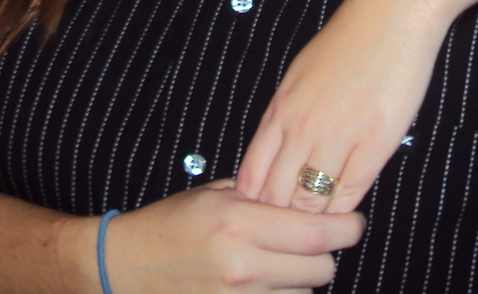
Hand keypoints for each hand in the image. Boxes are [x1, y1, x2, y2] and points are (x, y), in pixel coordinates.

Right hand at [105, 181, 363, 292]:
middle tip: (314, 242)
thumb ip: (263, 196)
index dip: (347, 228)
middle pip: (321, 269)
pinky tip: (267, 281)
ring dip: (302, 278)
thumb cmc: (169, 224)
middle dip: (325, 254)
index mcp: (239, 221)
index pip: (317, 234)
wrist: (123, 266)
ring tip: (280, 261)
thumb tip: (311, 199)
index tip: (354, 223)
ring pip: (303, 293)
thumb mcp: (216, 194)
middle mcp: (242, 264)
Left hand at [236, 0, 446, 214]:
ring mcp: (338, 136)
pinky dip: (344, 209)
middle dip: (279, 219)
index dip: (254, 203)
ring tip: (318, 228)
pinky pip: (350, 194)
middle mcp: (302, 127)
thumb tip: (277, 153)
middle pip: (276, 196)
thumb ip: (286, 115)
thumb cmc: (347, 41)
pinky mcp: (375, 143)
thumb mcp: (300, 75)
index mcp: (280, 110)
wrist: (391, 15)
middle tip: (290, 230)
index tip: (264, 214)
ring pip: (312, 202)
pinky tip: (345, 212)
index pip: (252, 175)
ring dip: (313, 220)